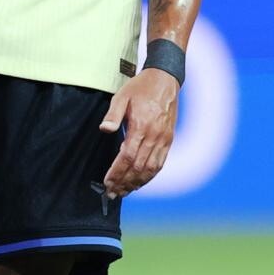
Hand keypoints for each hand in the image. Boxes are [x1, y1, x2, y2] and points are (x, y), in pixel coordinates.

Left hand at [99, 68, 179, 197]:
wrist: (165, 80)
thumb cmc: (140, 87)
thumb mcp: (122, 96)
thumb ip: (113, 114)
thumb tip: (104, 130)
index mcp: (141, 125)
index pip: (127, 157)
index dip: (117, 172)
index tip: (107, 183)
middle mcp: (154, 135)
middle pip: (139, 167)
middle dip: (124, 182)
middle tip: (112, 193)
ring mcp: (163, 139)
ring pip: (151, 169)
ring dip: (137, 183)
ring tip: (124, 192)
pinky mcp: (169, 139)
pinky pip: (160, 163)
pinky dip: (150, 176)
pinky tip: (140, 182)